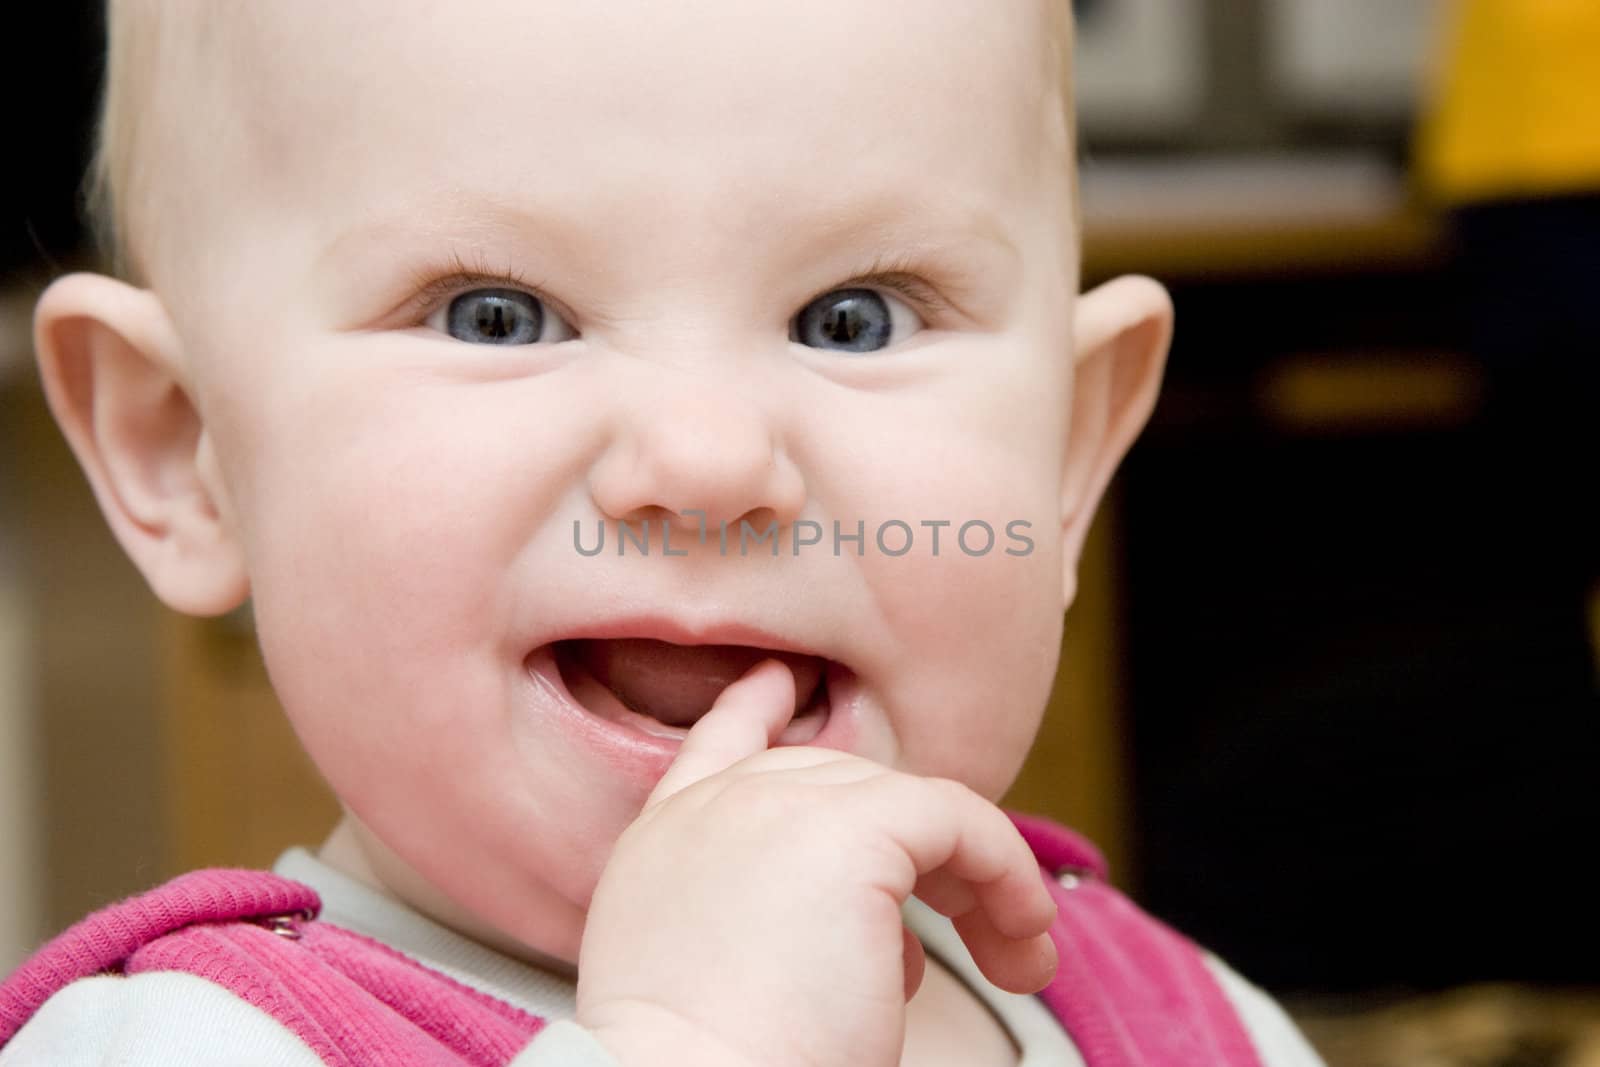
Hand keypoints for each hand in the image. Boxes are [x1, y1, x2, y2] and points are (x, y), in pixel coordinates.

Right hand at [576, 659, 1057, 1066]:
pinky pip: (958, 822)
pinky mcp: (851, 828)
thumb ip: (764, 920)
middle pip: (839, 783)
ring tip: (1017, 955)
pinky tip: (1024, 934)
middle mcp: (713, 807)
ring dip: (974, 879)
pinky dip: (1005, 873)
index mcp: (665, 843)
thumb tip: (879, 934)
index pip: (716, 746)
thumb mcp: (708, 977)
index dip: (755, 710)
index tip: (780, 684)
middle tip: (981, 934)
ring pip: (906, 806)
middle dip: (915, 854)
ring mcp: (777, 803)